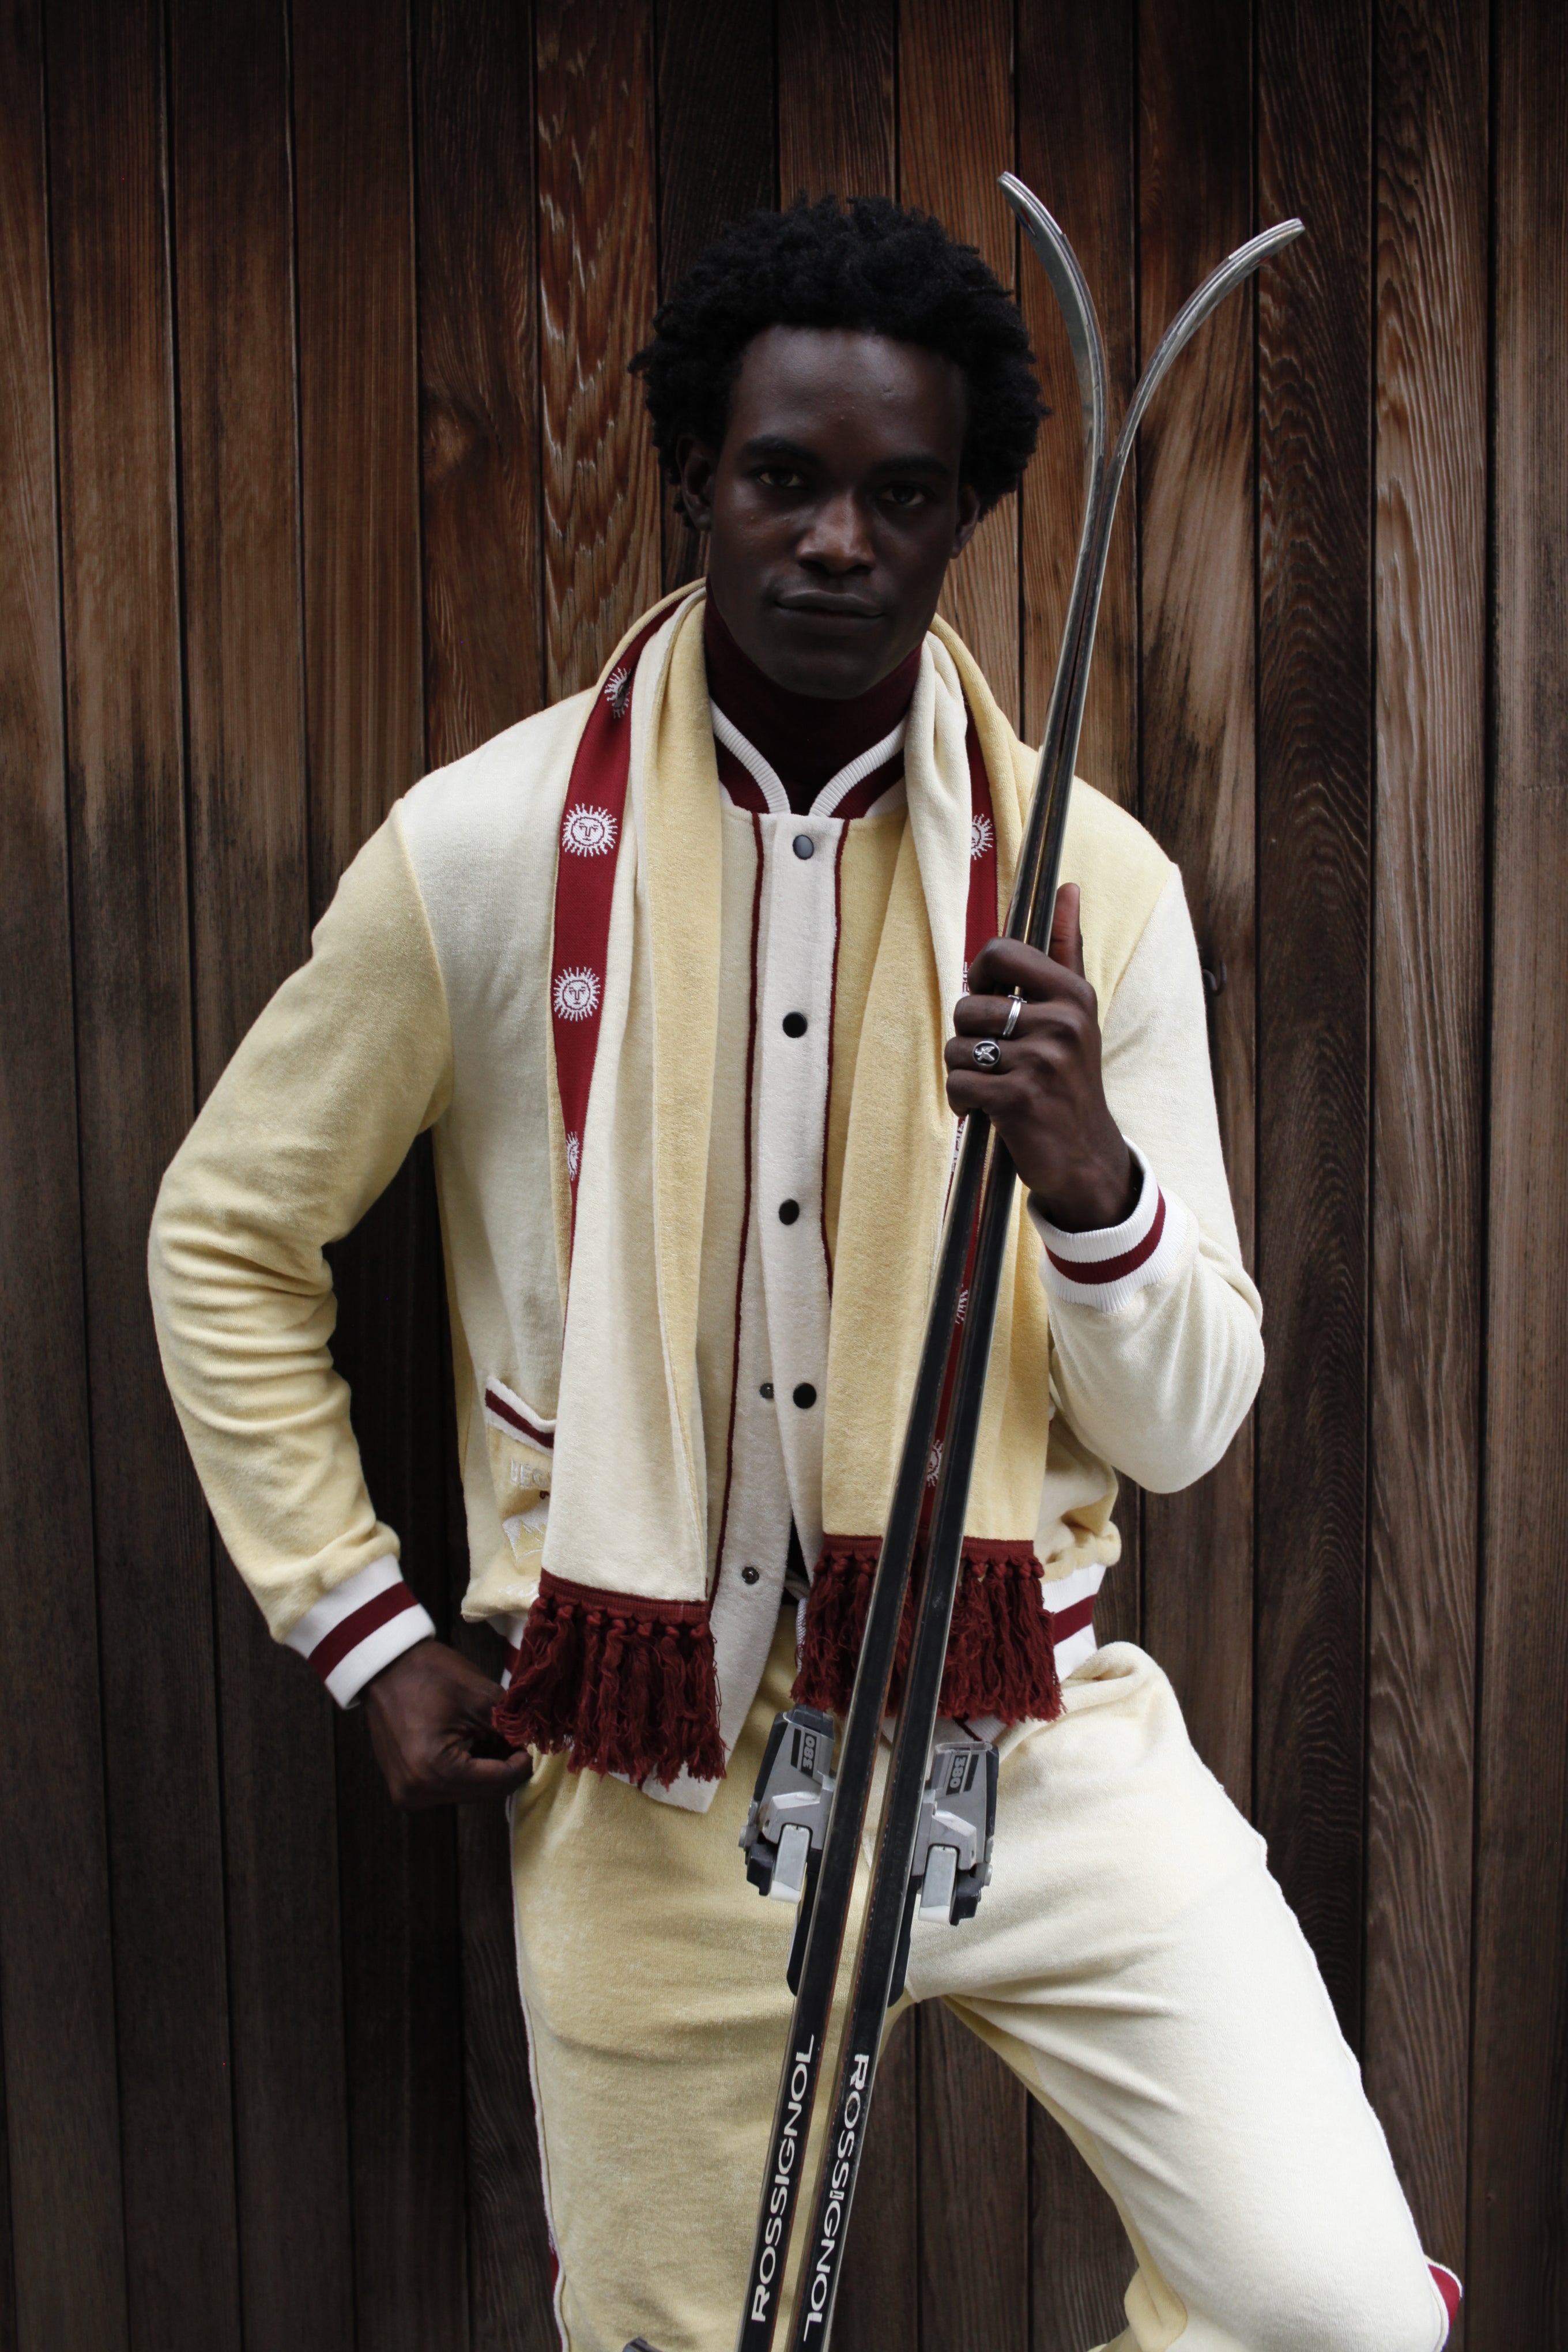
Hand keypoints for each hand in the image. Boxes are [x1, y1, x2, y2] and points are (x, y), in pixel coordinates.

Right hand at [361, 1638, 532, 1809]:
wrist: (384, 1667)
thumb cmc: (427, 1674)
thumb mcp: (479, 1696)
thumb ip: (511, 1726)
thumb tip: (532, 1745)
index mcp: (433, 1769)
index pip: (497, 1782)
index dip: (521, 1764)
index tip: (530, 1743)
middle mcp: (416, 1792)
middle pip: (483, 1793)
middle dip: (504, 1767)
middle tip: (514, 1738)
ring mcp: (407, 1794)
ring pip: (468, 1793)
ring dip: (486, 1770)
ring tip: (489, 1736)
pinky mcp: (404, 1788)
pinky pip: (449, 1788)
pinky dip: (466, 1771)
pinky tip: (470, 1744)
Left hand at [944, 885, 1136, 1231]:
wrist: (1086, 1156)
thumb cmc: (1070, 1077)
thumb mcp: (1078, 1010)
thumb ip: (1067, 947)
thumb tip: (1068, 886)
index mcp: (1072, 992)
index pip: (997, 954)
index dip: (980, 980)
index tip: (994, 1006)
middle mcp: (1062, 1021)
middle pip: (966, 1007)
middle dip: (970, 1038)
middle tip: (1000, 1060)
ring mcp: (1042, 1061)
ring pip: (957, 1048)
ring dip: (966, 1073)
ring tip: (997, 1086)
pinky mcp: (1019, 1099)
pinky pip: (958, 1085)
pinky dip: (963, 1102)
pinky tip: (989, 1110)